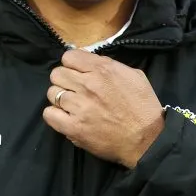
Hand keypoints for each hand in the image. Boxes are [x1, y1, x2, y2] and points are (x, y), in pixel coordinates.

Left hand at [43, 49, 164, 168]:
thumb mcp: (134, 76)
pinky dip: (54, 115)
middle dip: (64, 80)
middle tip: (74, 90)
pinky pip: (49, 114)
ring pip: (52, 93)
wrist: (147, 139)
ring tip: (72, 106)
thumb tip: (91, 63)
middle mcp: (87, 84)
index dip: (72, 65)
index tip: (77, 73)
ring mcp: (79, 106)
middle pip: (57, 74)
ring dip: (60, 98)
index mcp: (102, 69)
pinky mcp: (73, 127)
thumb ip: (110, 65)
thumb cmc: (143, 107)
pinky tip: (65, 118)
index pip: (69, 57)